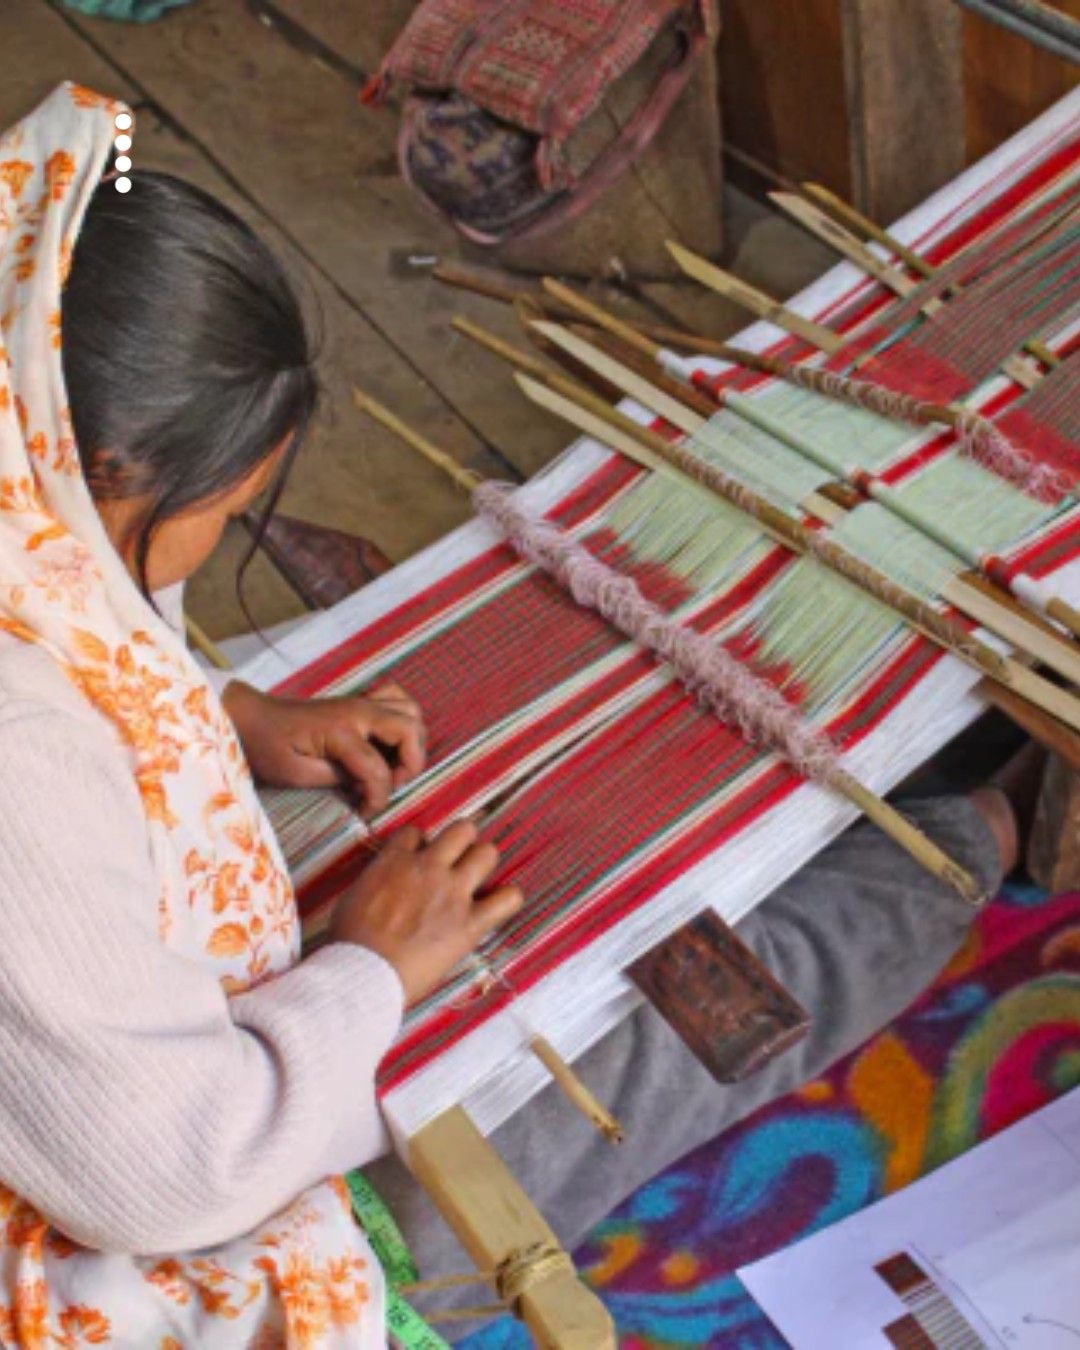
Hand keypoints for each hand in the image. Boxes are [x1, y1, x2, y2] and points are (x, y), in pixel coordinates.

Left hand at [222, 679, 426, 811]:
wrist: (250, 718)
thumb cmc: (267, 747)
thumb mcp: (296, 773)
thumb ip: (337, 779)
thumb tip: (366, 787)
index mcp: (340, 730)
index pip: (379, 768)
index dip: (379, 797)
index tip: (366, 813)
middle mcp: (358, 710)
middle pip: (411, 730)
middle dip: (410, 764)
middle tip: (391, 785)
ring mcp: (361, 702)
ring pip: (411, 711)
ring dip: (412, 741)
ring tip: (394, 765)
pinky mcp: (359, 702)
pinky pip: (398, 699)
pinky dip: (404, 719)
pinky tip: (390, 741)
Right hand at [329, 821, 523, 1003]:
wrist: (363, 973)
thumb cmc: (348, 942)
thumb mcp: (351, 897)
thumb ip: (375, 881)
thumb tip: (382, 880)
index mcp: (395, 861)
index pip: (417, 832)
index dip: (421, 844)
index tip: (420, 858)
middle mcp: (429, 869)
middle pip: (461, 830)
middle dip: (462, 841)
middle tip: (457, 860)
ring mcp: (453, 893)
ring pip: (487, 853)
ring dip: (484, 863)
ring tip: (478, 878)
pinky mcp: (470, 923)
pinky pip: (508, 899)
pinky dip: (508, 899)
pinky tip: (500, 905)